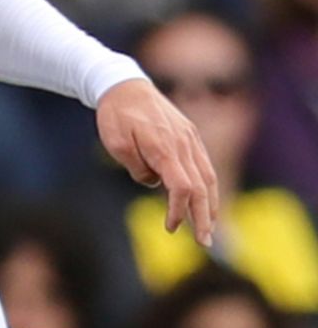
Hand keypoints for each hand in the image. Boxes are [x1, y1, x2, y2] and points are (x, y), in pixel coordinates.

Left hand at [97, 78, 218, 245]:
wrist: (124, 85)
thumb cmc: (115, 115)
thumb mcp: (115, 143)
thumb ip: (136, 168)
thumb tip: (154, 183)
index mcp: (164, 147)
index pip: (182, 187)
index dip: (179, 210)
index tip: (170, 227)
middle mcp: (183, 143)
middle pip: (201, 187)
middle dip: (203, 217)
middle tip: (204, 242)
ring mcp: (190, 138)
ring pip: (208, 177)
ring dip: (210, 204)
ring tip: (209, 227)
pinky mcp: (190, 134)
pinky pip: (205, 165)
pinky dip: (208, 186)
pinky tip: (207, 200)